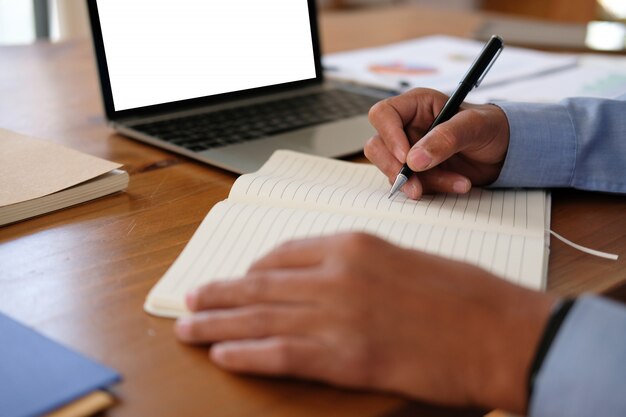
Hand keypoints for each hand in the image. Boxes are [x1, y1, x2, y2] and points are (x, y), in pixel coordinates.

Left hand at [175, 233, 553, 413]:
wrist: (502, 330)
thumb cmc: (464, 295)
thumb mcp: (406, 259)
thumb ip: (362, 266)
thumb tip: (331, 278)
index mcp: (353, 244)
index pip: (284, 252)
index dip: (254, 269)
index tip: (240, 278)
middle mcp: (336, 274)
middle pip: (261, 283)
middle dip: (220, 293)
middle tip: (190, 300)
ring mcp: (337, 315)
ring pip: (259, 316)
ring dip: (217, 323)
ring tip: (188, 327)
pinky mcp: (345, 357)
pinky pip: (279, 353)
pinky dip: (245, 354)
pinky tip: (222, 355)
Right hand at [365, 88, 509, 198]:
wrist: (507, 151)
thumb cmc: (491, 127)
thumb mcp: (475, 126)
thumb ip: (446, 138)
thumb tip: (414, 159)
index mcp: (416, 105)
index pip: (383, 115)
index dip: (389, 136)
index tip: (406, 158)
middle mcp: (407, 127)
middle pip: (378, 147)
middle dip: (395, 169)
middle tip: (416, 186)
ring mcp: (410, 151)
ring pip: (393, 170)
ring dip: (422, 183)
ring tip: (457, 183)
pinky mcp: (418, 172)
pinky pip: (412, 185)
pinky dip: (435, 189)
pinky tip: (459, 184)